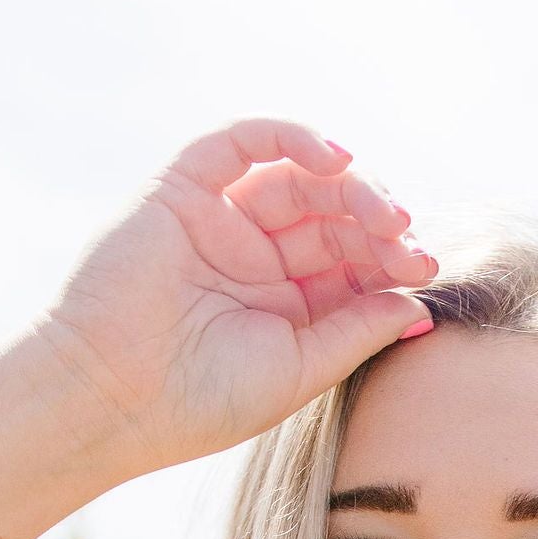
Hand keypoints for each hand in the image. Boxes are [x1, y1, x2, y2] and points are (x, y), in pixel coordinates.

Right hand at [37, 117, 437, 480]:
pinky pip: (242, 141)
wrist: (112, 398)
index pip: (350, 262)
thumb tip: (419, 303)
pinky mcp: (183, 189)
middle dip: (376, 220)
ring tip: (381, 208)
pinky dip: (290, 135)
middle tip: (407, 238)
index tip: (426, 270)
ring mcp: (220, 219)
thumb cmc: (200, 402)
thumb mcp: (299, 370)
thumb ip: (356, 332)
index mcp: (283, 305)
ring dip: (348, 181)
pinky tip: (334, 156)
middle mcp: (255, 257)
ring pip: (298, 176)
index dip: (391, 258)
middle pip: (332, 215)